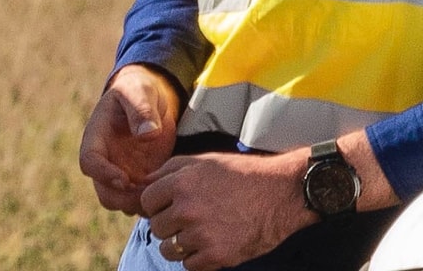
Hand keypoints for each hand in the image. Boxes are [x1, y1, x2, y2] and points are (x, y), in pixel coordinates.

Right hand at [78, 65, 181, 213]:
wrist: (151, 101)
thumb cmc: (139, 91)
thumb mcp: (140, 92)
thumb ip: (142, 110)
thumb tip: (148, 134)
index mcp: (97, 137)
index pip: (89, 162)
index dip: (103, 175)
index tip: (124, 179)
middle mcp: (106, 161)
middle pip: (105, 193)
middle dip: (124, 198)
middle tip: (148, 191)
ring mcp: (122, 173)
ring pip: (122, 203)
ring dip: (139, 203)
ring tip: (161, 189)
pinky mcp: (140, 181)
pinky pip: (141, 201)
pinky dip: (152, 201)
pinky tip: (168, 188)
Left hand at [133, 149, 308, 270]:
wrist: (279, 194)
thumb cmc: (241, 174)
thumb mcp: (203, 161)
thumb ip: (169, 170)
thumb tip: (143, 182)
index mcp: (181, 183)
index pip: (146, 202)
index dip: (156, 204)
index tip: (169, 205)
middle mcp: (188, 209)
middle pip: (156, 227)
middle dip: (168, 224)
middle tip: (187, 219)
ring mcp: (202, 235)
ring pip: (169, 249)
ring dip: (179, 244)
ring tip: (197, 233)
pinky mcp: (217, 255)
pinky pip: (189, 266)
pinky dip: (197, 259)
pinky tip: (210, 244)